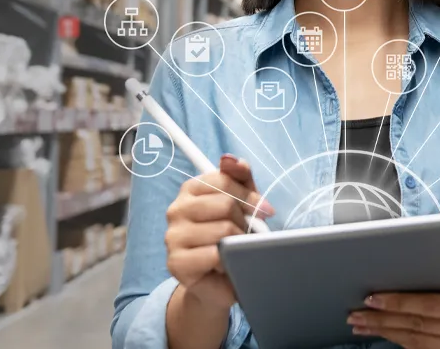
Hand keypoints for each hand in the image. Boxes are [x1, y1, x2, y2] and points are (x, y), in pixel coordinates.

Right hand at [165, 154, 274, 309]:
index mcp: (190, 189)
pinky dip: (228, 261)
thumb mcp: (241, 201)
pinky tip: (226, 264)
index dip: (249, 195)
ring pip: (223, 229)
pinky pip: (215, 255)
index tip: (266, 210)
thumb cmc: (230, 236)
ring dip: (239, 242)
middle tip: (248, 234)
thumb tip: (229, 158)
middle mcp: (176, 209)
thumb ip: (239, 176)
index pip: (224, 180)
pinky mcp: (176, 262)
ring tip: (236, 249)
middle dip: (245, 221)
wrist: (218, 281)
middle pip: (225, 204)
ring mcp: (173, 236)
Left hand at [346, 260, 439, 347]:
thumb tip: (391, 272)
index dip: (397, 302)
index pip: (428, 306)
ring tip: (360, 324)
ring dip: (384, 333)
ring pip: (416, 342)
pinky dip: (399, 340)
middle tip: (355, 313)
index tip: (370, 297)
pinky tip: (382, 332)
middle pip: (418, 327)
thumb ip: (433, 275)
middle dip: (382, 320)